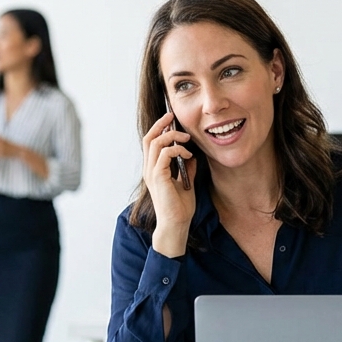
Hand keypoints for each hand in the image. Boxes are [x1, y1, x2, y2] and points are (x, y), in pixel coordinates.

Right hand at [142, 112, 195, 256]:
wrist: (176, 224)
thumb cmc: (180, 208)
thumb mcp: (186, 183)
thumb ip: (187, 168)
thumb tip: (192, 156)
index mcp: (153, 170)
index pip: (151, 143)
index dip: (159, 128)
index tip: (171, 120)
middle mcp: (149, 169)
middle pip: (148, 138)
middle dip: (160, 124)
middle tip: (172, 116)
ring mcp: (152, 173)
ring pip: (155, 143)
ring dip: (171, 136)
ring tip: (186, 139)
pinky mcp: (158, 177)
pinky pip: (164, 154)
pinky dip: (176, 150)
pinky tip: (187, 155)